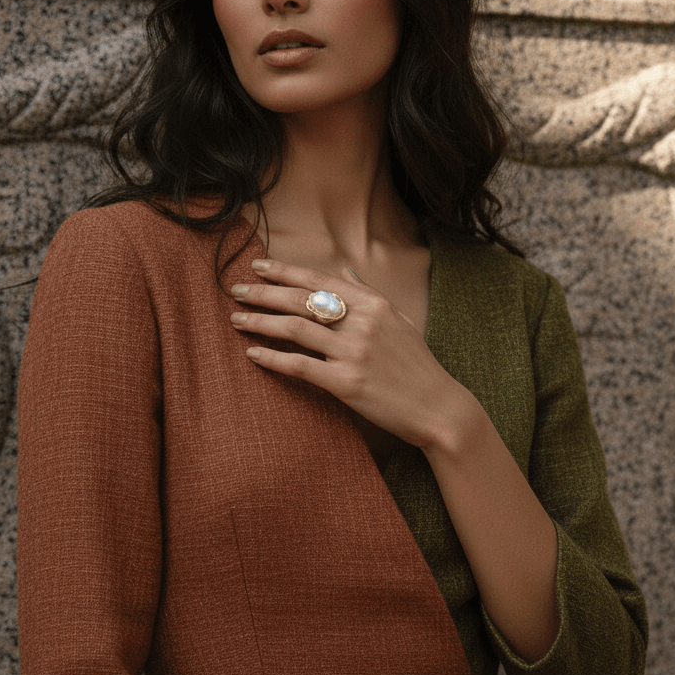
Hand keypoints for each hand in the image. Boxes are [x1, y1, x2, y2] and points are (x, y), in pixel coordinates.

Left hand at [229, 258, 478, 449]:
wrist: (438, 407)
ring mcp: (353, 352)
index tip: (258, 266)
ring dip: (261, 322)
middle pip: (300, 300)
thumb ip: (368, 294)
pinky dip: (273, 358)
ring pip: (294, 329)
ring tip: (237, 320)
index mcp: (373, 303)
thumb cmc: (417, 365)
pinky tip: (253, 354)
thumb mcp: (398, 320)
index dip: (285, 271)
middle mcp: (362, 322)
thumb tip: (345, 271)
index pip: (319, 280)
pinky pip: (299, 366)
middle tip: (236, 290)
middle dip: (264, 293)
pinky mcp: (346, 383)